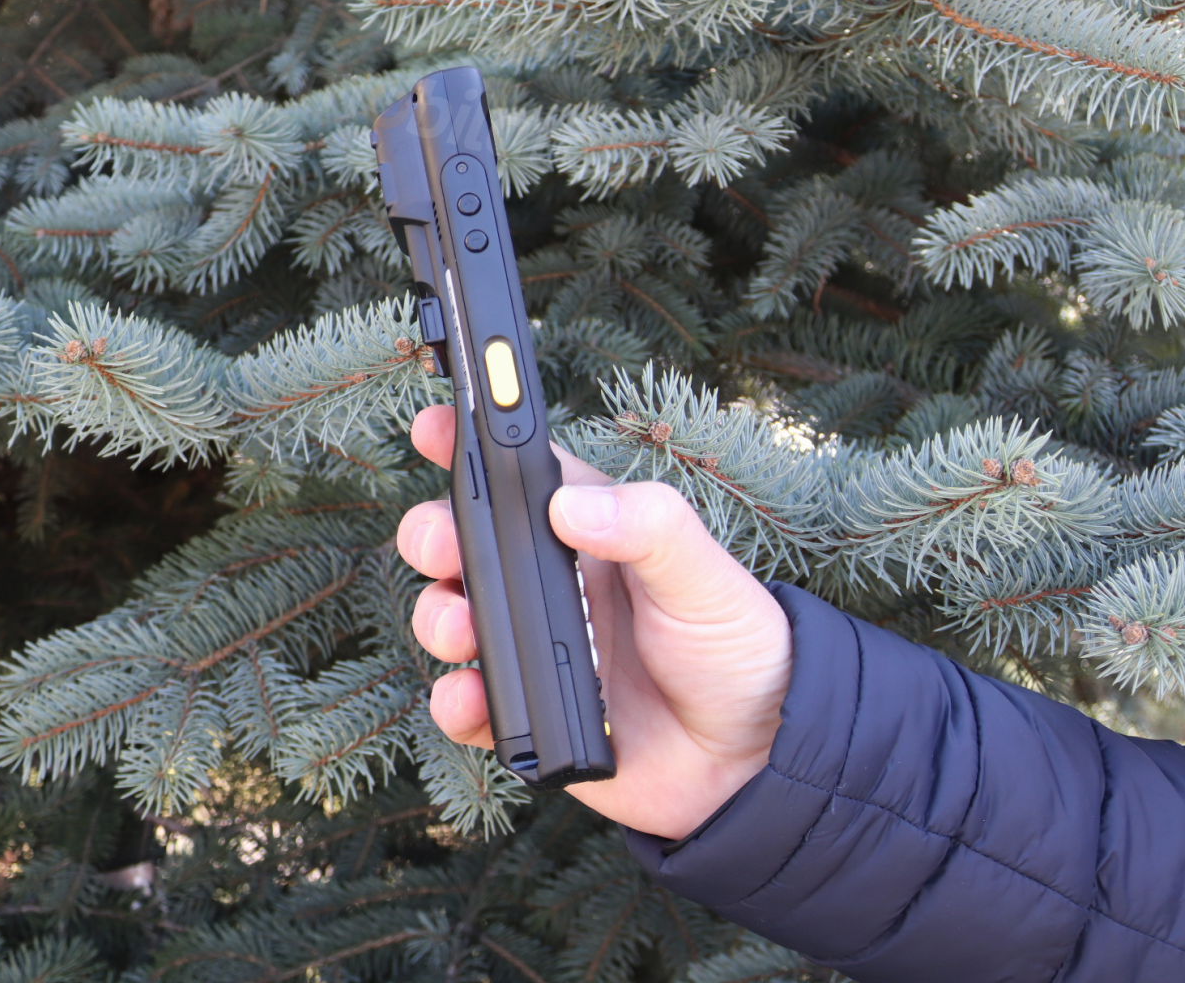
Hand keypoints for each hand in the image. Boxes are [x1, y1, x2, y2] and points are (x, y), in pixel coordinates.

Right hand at [396, 405, 792, 839]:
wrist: (753, 758)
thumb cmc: (736, 645)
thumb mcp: (703, 571)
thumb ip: (645, 524)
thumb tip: (567, 505)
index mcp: (587, 531)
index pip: (517, 473)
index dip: (470, 444)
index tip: (431, 426)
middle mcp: (549, 584)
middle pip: (462, 543)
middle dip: (433, 536)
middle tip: (442, 548)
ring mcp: (532, 647)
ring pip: (450, 618)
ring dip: (437, 617)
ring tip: (463, 630)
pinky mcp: (526, 714)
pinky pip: (466, 704)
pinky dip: (454, 700)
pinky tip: (472, 695)